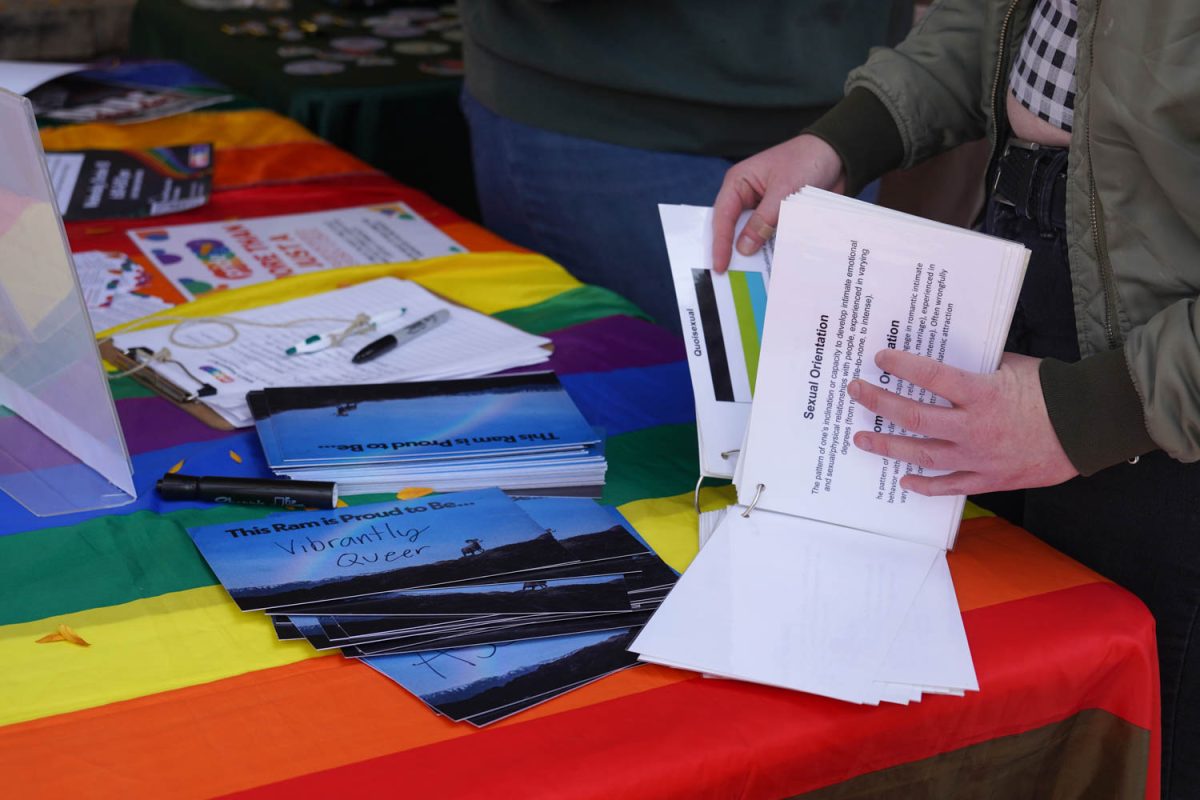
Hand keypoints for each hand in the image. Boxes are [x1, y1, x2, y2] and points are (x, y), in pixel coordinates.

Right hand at [711, 133, 844, 272]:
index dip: (719, 243)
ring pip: (752, 235)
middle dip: (732, 251)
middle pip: (732, 228)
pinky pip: (770, 236)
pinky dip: (771, 249)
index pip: (722, 216)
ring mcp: (762, 208)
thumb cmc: (807, 161)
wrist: (839, 157)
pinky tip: (773, 266)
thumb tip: (743, 248)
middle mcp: (746, 196)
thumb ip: (763, 220)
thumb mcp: (783, 191)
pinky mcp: (778, 217)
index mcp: (739, 183)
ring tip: (750, 277)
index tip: (721, 266)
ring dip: (754, 253)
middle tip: (730, 277)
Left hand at [847, 350, 1077, 495]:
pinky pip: (948, 486)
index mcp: (980, 393)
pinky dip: (924, 485)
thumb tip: (948, 360)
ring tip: (861, 439)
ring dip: (887, 446)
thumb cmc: (1053, 391)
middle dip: (878, 403)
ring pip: (921, 454)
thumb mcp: (1012, 366)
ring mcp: (978, 457)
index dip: (901, 366)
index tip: (880, 359)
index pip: (929, 376)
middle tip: (856, 392)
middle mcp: (973, 427)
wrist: (1087, 428)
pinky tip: (903, 480)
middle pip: (913, 416)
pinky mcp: (988, 479)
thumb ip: (978, 366)